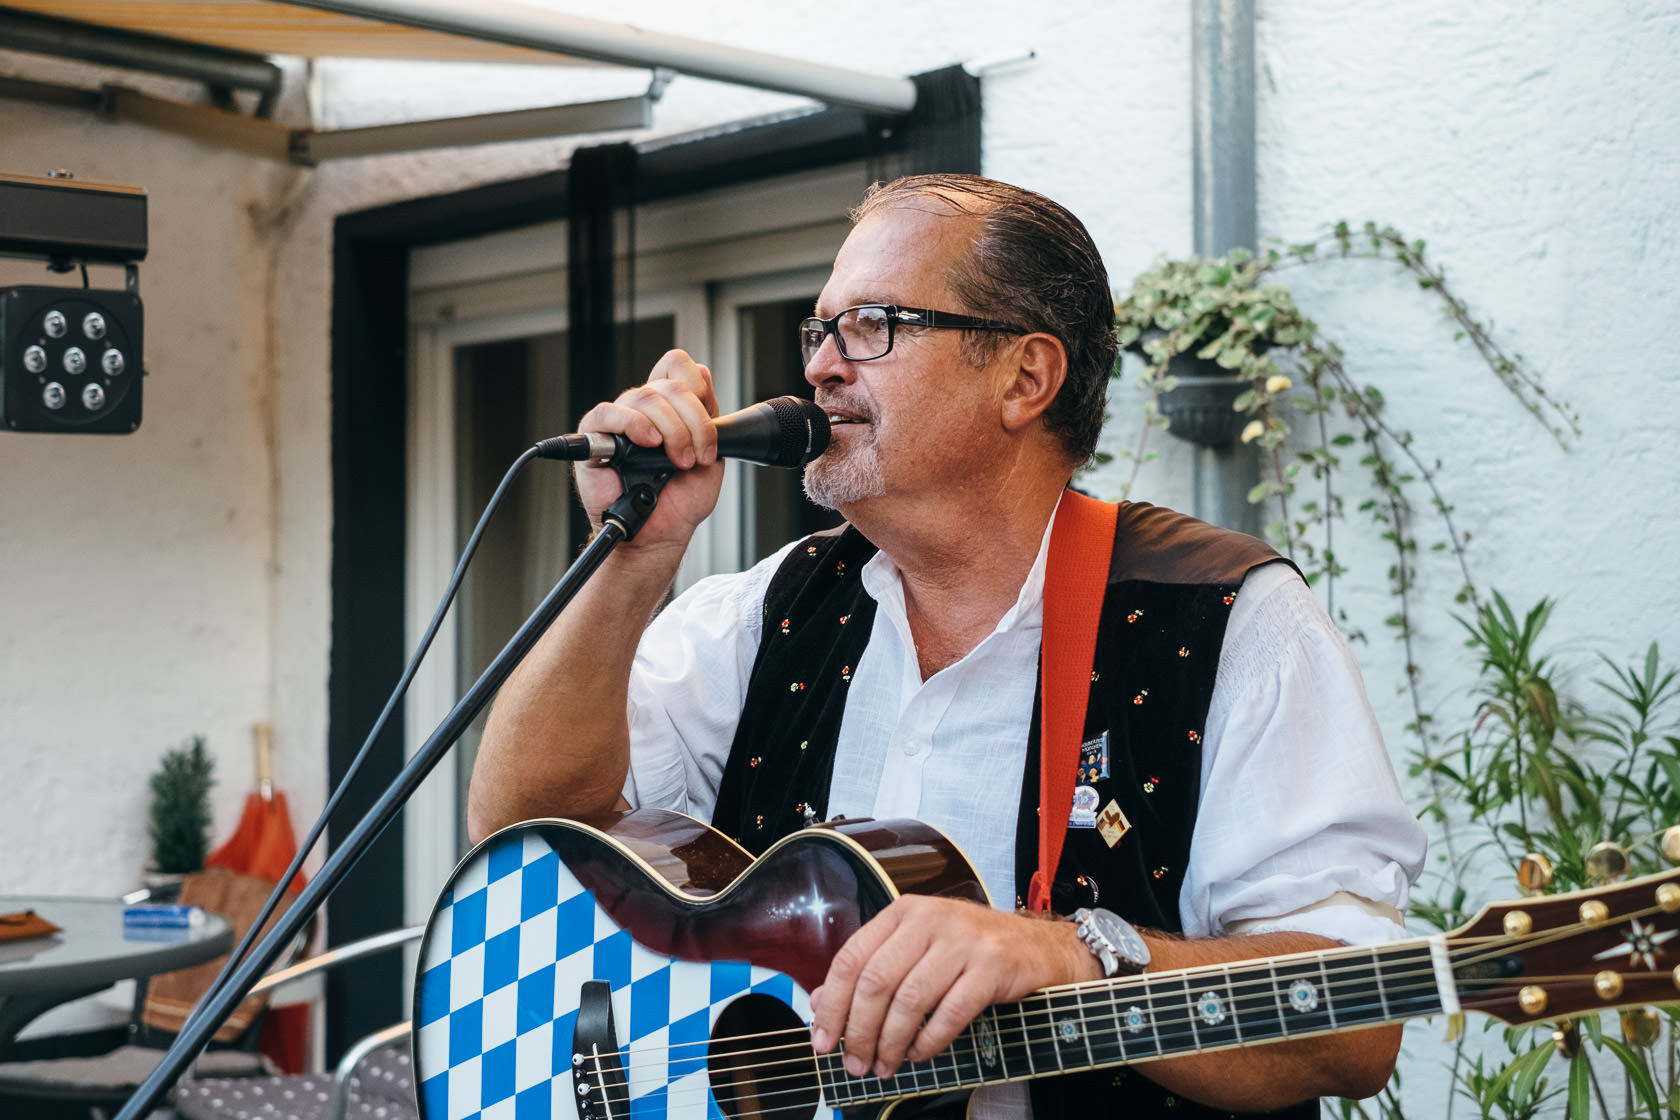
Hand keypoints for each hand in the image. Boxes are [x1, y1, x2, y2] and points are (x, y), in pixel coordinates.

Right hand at [573, 350, 724, 553]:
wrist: (661, 534)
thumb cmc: (680, 501)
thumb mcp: (711, 455)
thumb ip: (709, 415)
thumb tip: (703, 371)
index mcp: (671, 408)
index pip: (676, 365)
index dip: (695, 384)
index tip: (708, 417)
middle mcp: (644, 410)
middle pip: (668, 385)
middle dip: (693, 422)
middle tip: (697, 456)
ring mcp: (619, 422)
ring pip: (645, 396)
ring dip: (671, 430)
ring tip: (677, 461)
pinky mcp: (593, 438)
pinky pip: (607, 413)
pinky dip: (633, 424)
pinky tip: (647, 443)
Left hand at [807, 896, 1098, 1079]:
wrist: (1040, 946)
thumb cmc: (971, 950)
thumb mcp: (917, 950)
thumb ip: (871, 971)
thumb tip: (821, 1001)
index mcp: (904, 912)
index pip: (851, 959)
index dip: (832, 1005)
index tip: (824, 1041)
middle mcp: (930, 919)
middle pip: (876, 982)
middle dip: (860, 1032)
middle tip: (856, 1063)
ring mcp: (963, 941)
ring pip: (909, 1000)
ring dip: (892, 1043)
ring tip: (888, 1065)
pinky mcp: (992, 966)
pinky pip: (949, 1013)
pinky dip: (929, 1041)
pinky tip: (920, 1054)